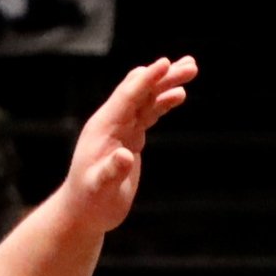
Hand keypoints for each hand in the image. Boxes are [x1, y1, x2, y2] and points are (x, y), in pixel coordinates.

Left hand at [54, 56, 194, 233]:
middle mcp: (111, 122)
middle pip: (139, 90)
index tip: (166, 63)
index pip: (127, 96)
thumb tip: (125, 156)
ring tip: (192, 69)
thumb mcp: (100, 189)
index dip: (147, 79)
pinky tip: (180, 95)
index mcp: (103, 127)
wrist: (84, 212)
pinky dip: (163, 102)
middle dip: (163, 76)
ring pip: (146, 98)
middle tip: (191, 65)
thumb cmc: (90, 202)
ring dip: (167, 84)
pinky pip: (148, 112)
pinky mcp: (129, 137)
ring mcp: (120, 128)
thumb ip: (111, 172)